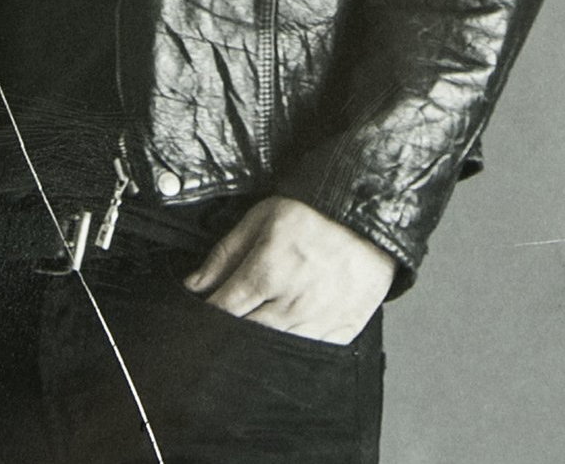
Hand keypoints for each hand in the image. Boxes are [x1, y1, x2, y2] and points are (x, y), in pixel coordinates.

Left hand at [183, 196, 394, 343]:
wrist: (370, 212)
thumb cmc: (315, 210)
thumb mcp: (261, 217)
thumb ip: (224, 253)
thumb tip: (193, 285)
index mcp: (267, 272)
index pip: (221, 311)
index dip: (204, 315)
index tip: (197, 312)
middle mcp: (290, 304)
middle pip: (243, 336)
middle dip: (226, 332)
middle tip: (224, 319)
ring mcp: (317, 322)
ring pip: (273, 349)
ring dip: (258, 342)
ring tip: (258, 321)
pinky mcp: (341, 333)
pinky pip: (306, 354)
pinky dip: (292, 348)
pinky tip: (286, 333)